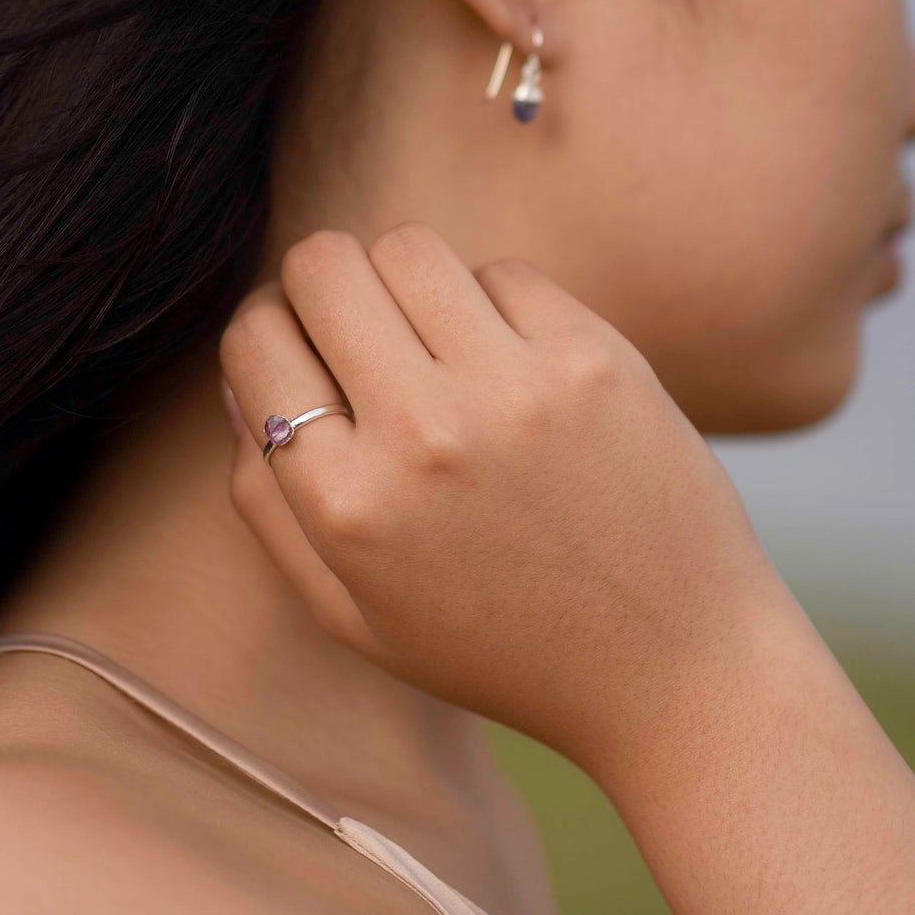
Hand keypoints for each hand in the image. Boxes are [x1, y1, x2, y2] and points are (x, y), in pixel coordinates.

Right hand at [218, 221, 784, 772]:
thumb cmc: (502, 647)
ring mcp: (516, 386)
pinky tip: (513, 365)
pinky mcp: (595, 356)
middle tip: (359, 332)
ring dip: (405, 284)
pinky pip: (503, 272)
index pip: (255, 340)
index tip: (301, 353)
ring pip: (408, 247)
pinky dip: (493, 306)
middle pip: (324, 265)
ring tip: (436, 342)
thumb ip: (267, 503)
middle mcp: (424, 434)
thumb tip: (240, 386)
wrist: (674, 667)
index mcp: (349, 505)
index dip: (267, 334)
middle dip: (322, 288)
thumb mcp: (353, 615)